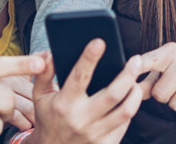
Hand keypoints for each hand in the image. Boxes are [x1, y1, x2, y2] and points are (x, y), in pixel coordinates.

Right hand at [28, 42, 142, 143]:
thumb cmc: (48, 118)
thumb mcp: (40, 96)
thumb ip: (44, 73)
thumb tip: (52, 52)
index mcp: (64, 104)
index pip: (79, 77)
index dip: (89, 58)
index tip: (99, 41)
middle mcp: (81, 120)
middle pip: (113, 94)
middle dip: (128, 75)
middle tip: (135, 60)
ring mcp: (95, 134)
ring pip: (125, 111)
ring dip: (135, 93)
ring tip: (136, 81)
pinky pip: (125, 124)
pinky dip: (130, 108)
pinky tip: (130, 98)